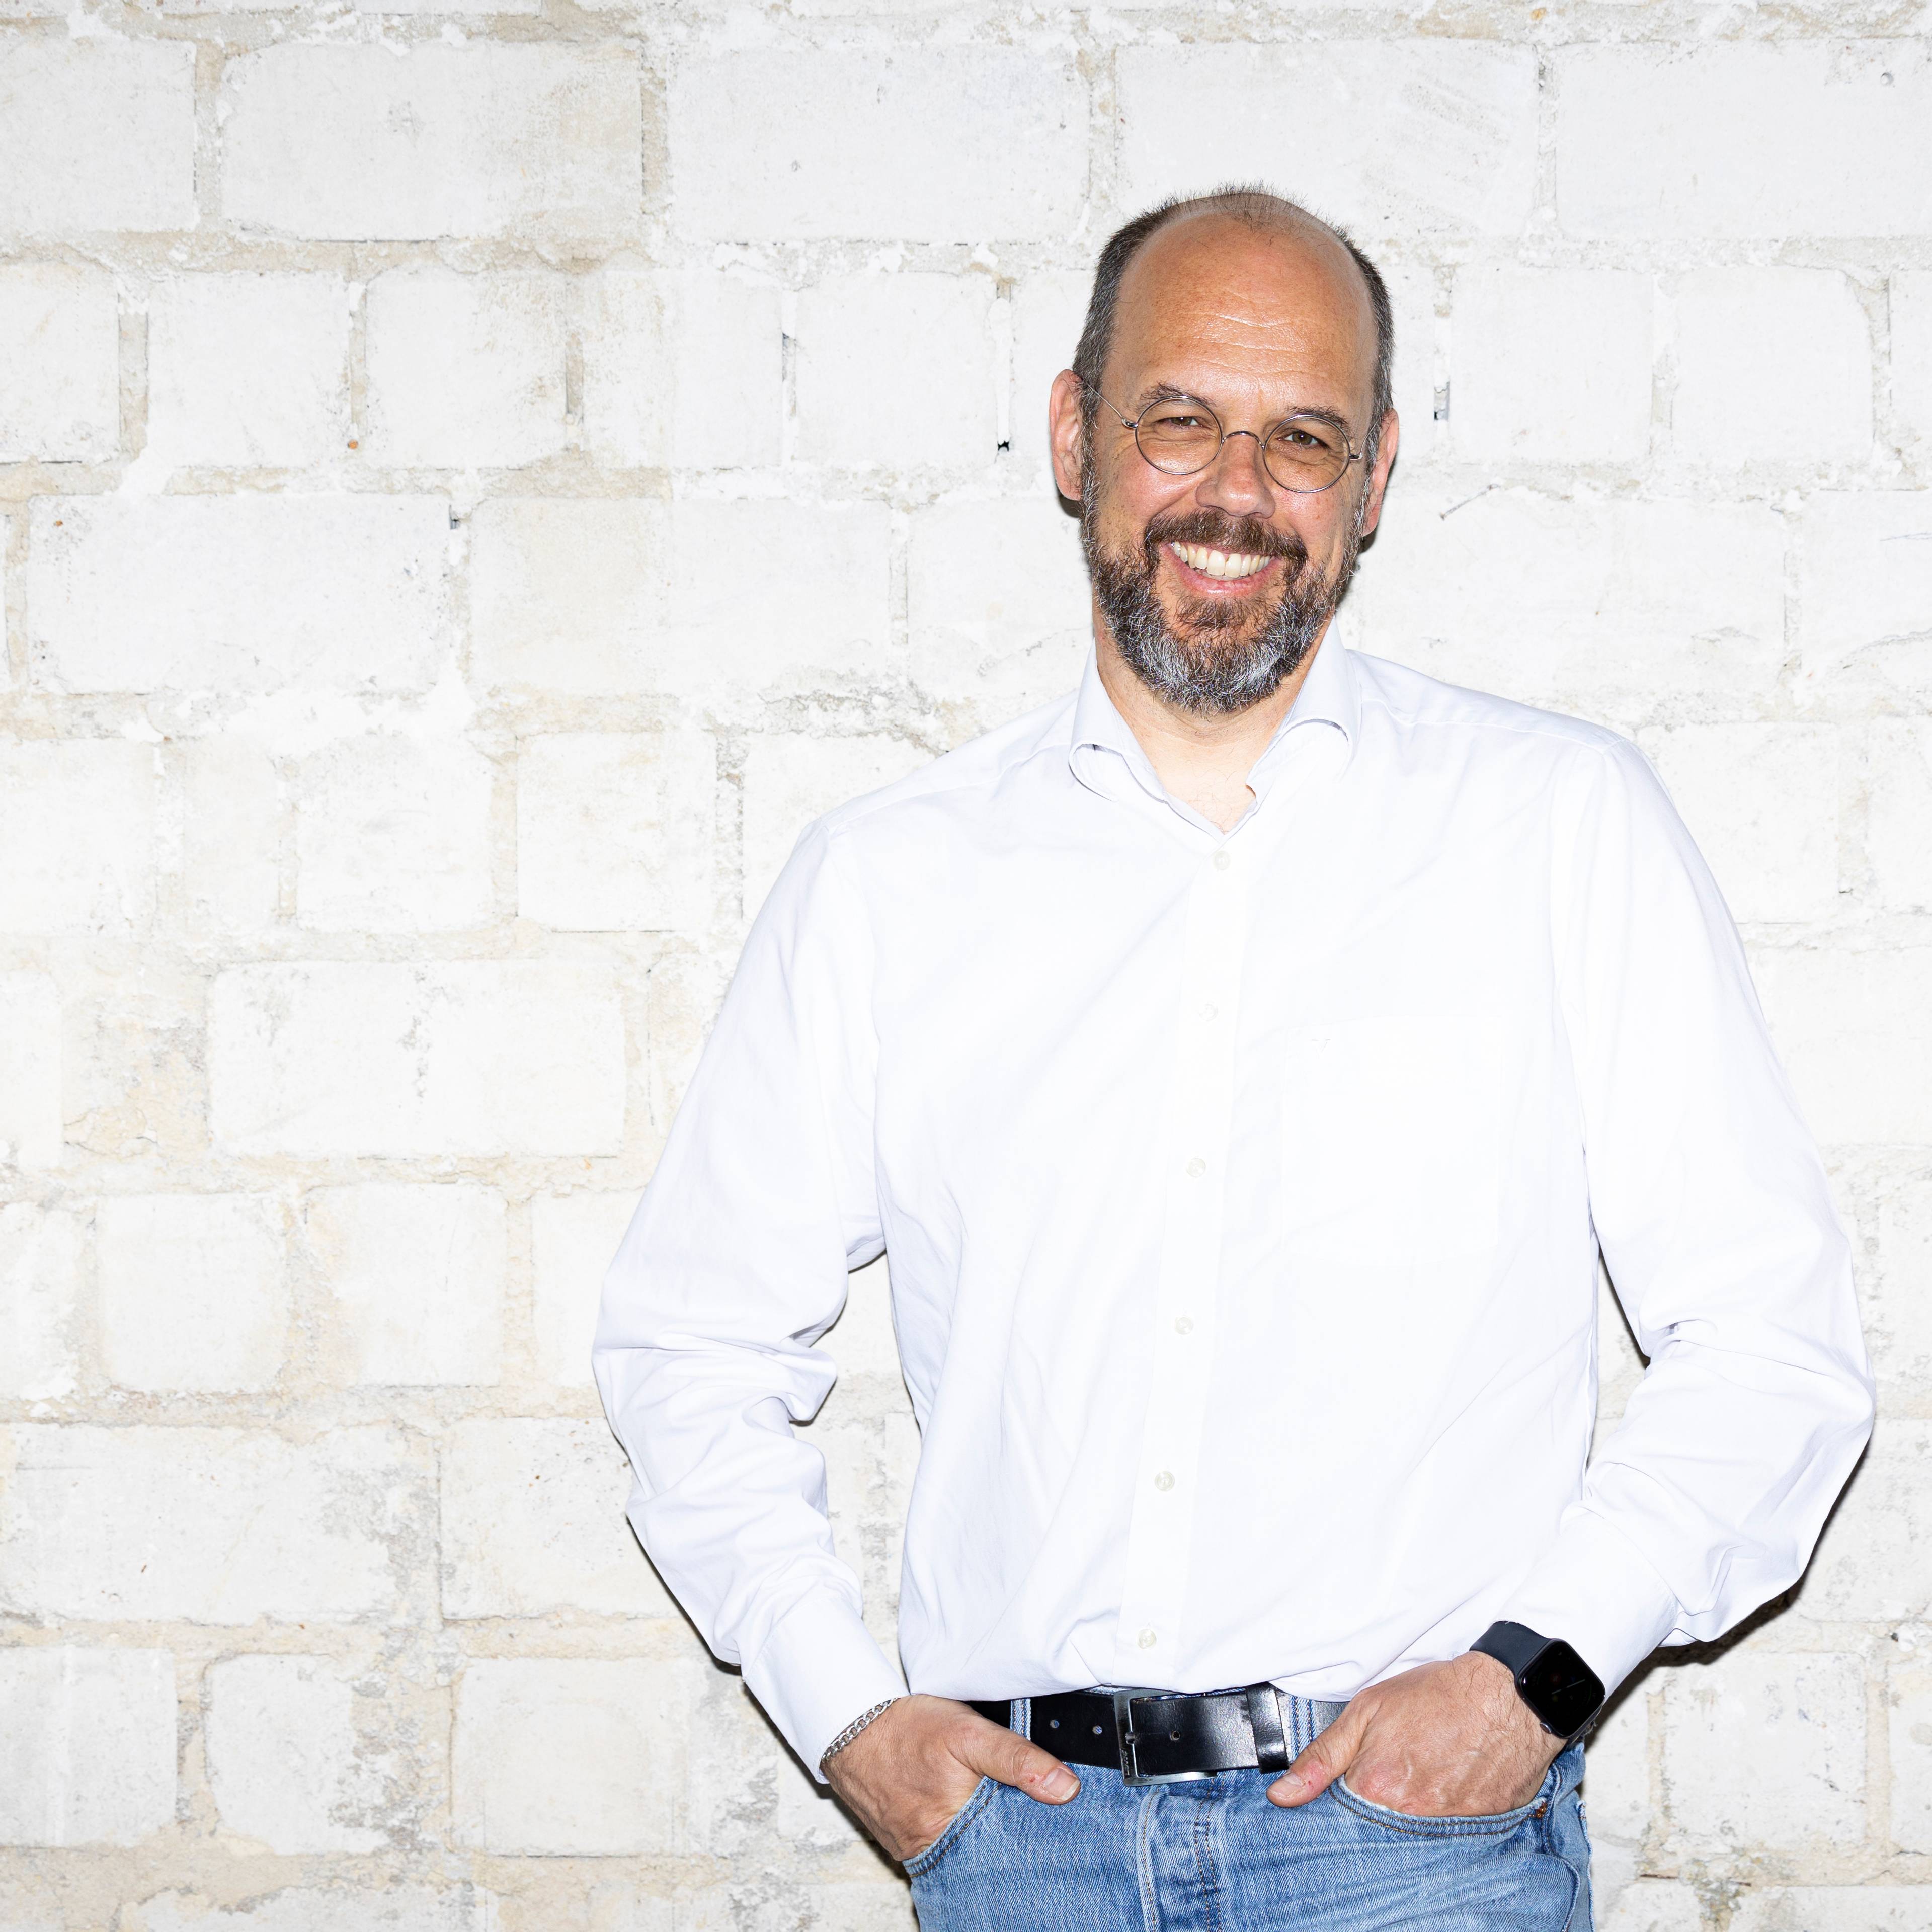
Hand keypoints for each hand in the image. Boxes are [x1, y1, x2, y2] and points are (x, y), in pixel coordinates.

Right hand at [822, 1693, 1080, 1861]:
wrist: (852, 1727)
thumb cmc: (907, 1730)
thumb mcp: (969, 1733)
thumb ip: (1018, 1759)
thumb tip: (1065, 1788)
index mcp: (954, 1827)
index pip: (1011, 1847)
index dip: (1035, 1833)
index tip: (1055, 1821)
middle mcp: (933, 1848)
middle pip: (988, 1854)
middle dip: (1009, 1836)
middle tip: (1020, 1810)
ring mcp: (916, 1849)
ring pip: (964, 1851)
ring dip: (982, 1834)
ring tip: (993, 1807)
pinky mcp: (904, 1843)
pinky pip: (941, 1845)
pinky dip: (956, 1831)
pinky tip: (964, 1811)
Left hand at [1268, 1653, 1560, 1817]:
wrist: (1508, 1697)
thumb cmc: (1438, 1696)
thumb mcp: (1368, 1710)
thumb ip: (1322, 1757)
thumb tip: (1282, 1796)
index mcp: (1374, 1789)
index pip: (1337, 1819)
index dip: (1336, 1804)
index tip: (1341, 1792)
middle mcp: (1408, 1818)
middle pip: (1374, 1832)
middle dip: (1371, 1815)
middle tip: (1389, 1777)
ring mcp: (1446, 1828)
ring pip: (1410, 1837)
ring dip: (1406, 1817)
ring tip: (1418, 1780)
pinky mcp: (1478, 1831)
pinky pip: (1448, 1837)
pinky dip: (1441, 1819)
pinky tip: (1445, 1790)